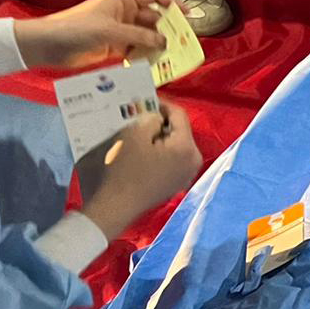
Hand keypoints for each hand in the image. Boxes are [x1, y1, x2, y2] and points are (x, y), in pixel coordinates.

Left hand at [14, 0, 172, 70]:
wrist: (48, 45)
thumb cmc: (76, 28)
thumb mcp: (111, 31)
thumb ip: (140, 36)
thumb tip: (164, 41)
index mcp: (123, 0)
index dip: (172, 3)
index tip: (187, 14)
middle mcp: (123, 14)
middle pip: (152, 18)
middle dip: (167, 28)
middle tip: (182, 42)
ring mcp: (119, 30)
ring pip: (145, 35)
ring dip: (156, 44)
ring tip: (170, 56)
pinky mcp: (113, 46)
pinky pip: (135, 49)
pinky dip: (144, 55)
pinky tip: (153, 64)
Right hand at [80, 102, 202, 240]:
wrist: (115, 207)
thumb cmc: (124, 169)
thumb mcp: (134, 135)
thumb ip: (150, 119)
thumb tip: (157, 119)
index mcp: (187, 147)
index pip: (180, 115)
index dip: (162, 104)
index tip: (145, 101)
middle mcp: (194, 160)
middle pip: (179, 131)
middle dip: (160, 122)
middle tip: (140, 117)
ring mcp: (186, 175)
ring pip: (175, 145)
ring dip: (158, 137)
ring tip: (138, 132)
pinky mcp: (175, 184)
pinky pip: (170, 160)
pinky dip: (158, 152)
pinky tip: (141, 152)